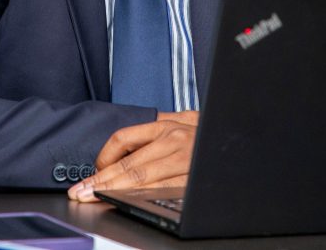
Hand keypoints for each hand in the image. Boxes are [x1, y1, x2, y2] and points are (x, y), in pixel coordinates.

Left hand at [67, 111, 198, 202]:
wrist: (245, 135)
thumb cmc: (211, 135)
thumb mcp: (184, 124)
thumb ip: (157, 133)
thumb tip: (121, 154)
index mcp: (168, 124)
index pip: (124, 138)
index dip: (103, 158)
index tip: (91, 174)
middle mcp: (176, 139)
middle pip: (129, 164)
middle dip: (100, 181)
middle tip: (80, 193)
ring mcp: (187, 159)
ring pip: (142, 179)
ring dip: (114, 191)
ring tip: (94, 198)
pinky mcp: (197, 178)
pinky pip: (163, 191)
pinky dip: (141, 198)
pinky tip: (128, 201)